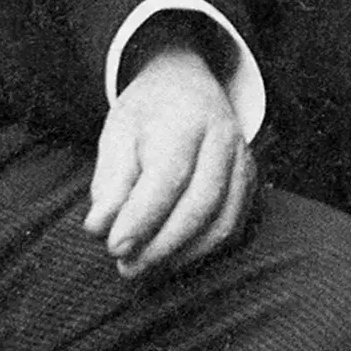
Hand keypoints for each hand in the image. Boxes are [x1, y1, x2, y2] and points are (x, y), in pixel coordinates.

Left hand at [86, 40, 255, 276]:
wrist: (187, 81)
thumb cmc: (147, 113)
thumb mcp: (116, 134)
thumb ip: (109, 182)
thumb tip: (100, 229)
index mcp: (184, 120)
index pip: (167, 177)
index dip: (141, 218)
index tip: (114, 247)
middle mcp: (222, 139)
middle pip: (200, 204)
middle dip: (161, 245)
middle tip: (126, 267)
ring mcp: (242, 161)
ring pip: (222, 222)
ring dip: (182, 254)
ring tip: (146, 268)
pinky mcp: (250, 181)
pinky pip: (233, 226)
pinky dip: (202, 250)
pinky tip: (173, 258)